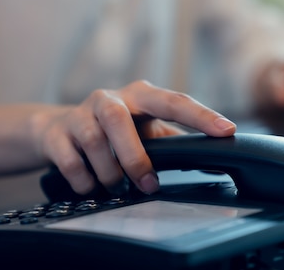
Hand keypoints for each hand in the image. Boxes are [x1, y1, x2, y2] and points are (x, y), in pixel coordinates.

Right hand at [33, 80, 236, 194]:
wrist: (57, 129)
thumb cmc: (114, 130)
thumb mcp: (145, 129)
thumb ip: (174, 141)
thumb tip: (212, 162)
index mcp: (140, 96)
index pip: (174, 102)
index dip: (201, 116)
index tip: (227, 130)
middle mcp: (108, 99)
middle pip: (119, 120)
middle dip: (135, 157)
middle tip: (149, 185)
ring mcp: (80, 114)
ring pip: (94, 142)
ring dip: (110, 172)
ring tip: (118, 187)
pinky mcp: (58, 134)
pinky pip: (71, 160)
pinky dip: (85, 180)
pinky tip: (92, 187)